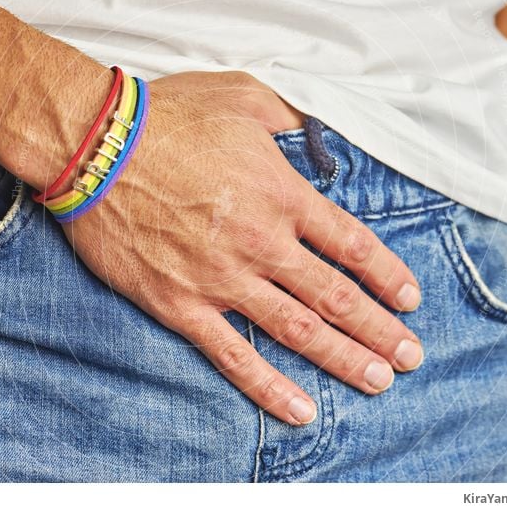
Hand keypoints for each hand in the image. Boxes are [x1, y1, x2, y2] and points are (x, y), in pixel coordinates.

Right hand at [62, 71, 423, 425]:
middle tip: (412, 356)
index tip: (410, 300)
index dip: (388, 276)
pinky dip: (270, 388)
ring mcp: (223, 280)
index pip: (353, 245)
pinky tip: (301, 410)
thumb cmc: (167, 116)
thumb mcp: (242, 94)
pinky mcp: (182, 306)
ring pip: (297, 332)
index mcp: (282, 194)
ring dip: (344, 360)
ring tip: (378, 381)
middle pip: (336, 297)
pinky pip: (233, 356)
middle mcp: (262, 243)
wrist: (94, 147)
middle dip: (381, 330)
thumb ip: (290, 115)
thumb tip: (317, 130)